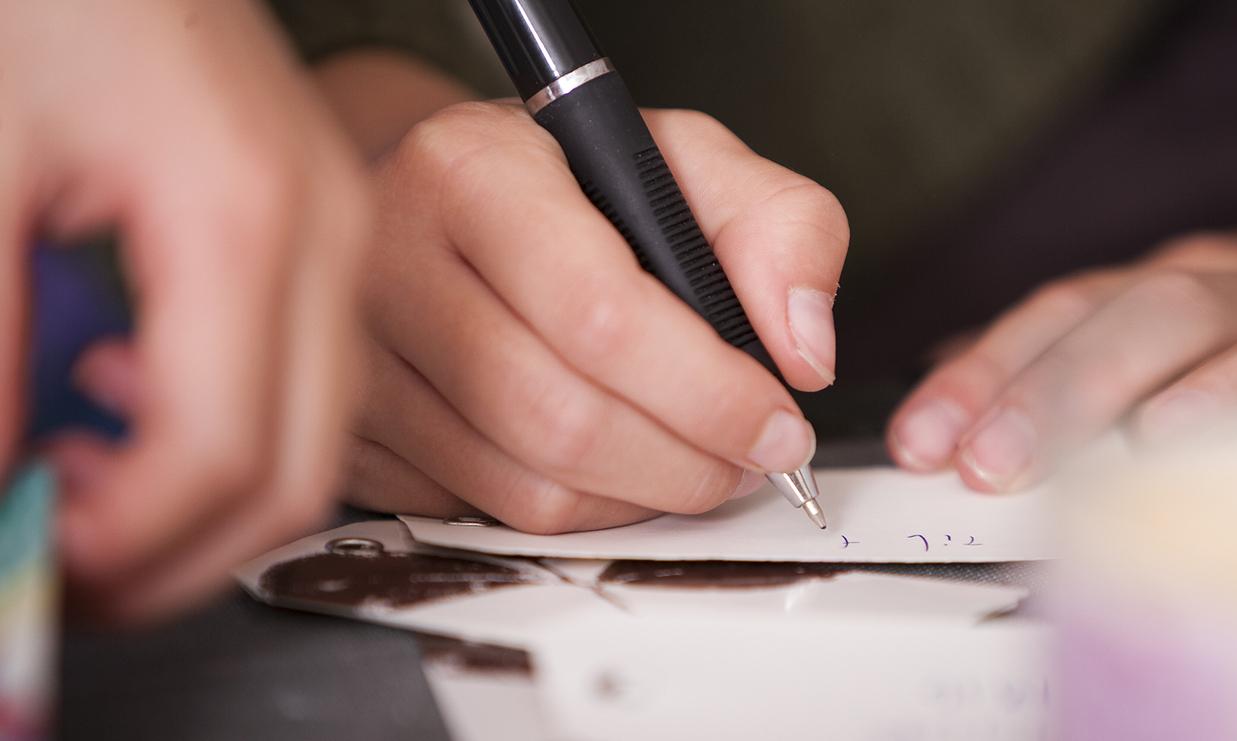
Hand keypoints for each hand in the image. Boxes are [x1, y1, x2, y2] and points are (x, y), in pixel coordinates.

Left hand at [2, 0, 369, 621]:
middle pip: (296, 476)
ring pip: (315, 442)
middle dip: (174, 558)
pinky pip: (305, 382)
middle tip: (60, 570)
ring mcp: (339, 239)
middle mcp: (326, 238)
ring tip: (76, 490)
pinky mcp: (320, 233)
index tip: (34, 562)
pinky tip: (121, 398)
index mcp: (247, 217)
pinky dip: (222, 433)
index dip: (126, 541)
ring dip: (199, 503)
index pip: (223, 450)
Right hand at [342, 99, 847, 532]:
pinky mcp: (356, 438)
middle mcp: (387, 263)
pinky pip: (489, 515)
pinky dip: (579, 511)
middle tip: (753, 457)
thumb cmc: (576, 184)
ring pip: (526, 489)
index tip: (779, 422)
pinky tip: (615, 463)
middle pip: (562, 421)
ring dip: (643, 497)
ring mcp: (359, 362)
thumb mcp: (692, 162)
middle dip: (689, 463)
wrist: (452, 204)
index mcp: (471, 170)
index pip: (599, 314)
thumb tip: (803, 351)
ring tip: (696, 458)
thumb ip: (781, 226)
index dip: (708, 392)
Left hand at [888, 176, 1236, 490]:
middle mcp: (1229, 288)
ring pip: (1197, 320)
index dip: (980, 371)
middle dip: (1031, 387)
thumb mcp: (1190, 345)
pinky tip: (1184, 434)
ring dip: (1108, 386)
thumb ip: (1086, 365)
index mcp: (1172, 293)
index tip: (914, 440)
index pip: (1058, 314)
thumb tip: (958, 388)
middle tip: (971, 464)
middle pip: (1115, 314)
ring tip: (1042, 455)